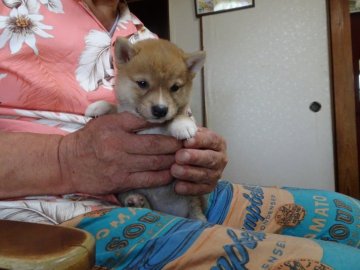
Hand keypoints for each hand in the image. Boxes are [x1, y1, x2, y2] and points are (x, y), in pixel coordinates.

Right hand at [59, 112, 181, 194]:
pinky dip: (163, 176)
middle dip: (175, 144)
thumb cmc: (88, 140)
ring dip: (172, 160)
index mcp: (115, 127)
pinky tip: (172, 172)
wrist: (67, 163)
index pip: (144, 122)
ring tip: (185, 157)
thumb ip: (127, 119)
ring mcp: (120, 165)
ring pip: (155, 162)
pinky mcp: (121, 181)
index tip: (178, 126)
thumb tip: (152, 118)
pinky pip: (148, 179)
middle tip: (188, 143)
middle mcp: (118, 145)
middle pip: (155, 144)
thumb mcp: (104, 122)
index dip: (165, 124)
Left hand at [171, 127, 227, 194]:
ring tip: (174, 170)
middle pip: (210, 158)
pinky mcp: (209, 187)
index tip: (186, 141)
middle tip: (179, 156)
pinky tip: (177, 186)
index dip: (199, 140)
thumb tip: (179, 125)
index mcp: (217, 143)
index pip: (211, 140)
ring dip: (189, 173)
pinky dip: (189, 189)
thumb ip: (187, 129)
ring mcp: (215, 174)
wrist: (194, 161)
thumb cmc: (191, 145)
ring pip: (204, 174)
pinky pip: (200, 189)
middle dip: (194, 157)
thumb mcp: (191, 133)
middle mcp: (220, 159)